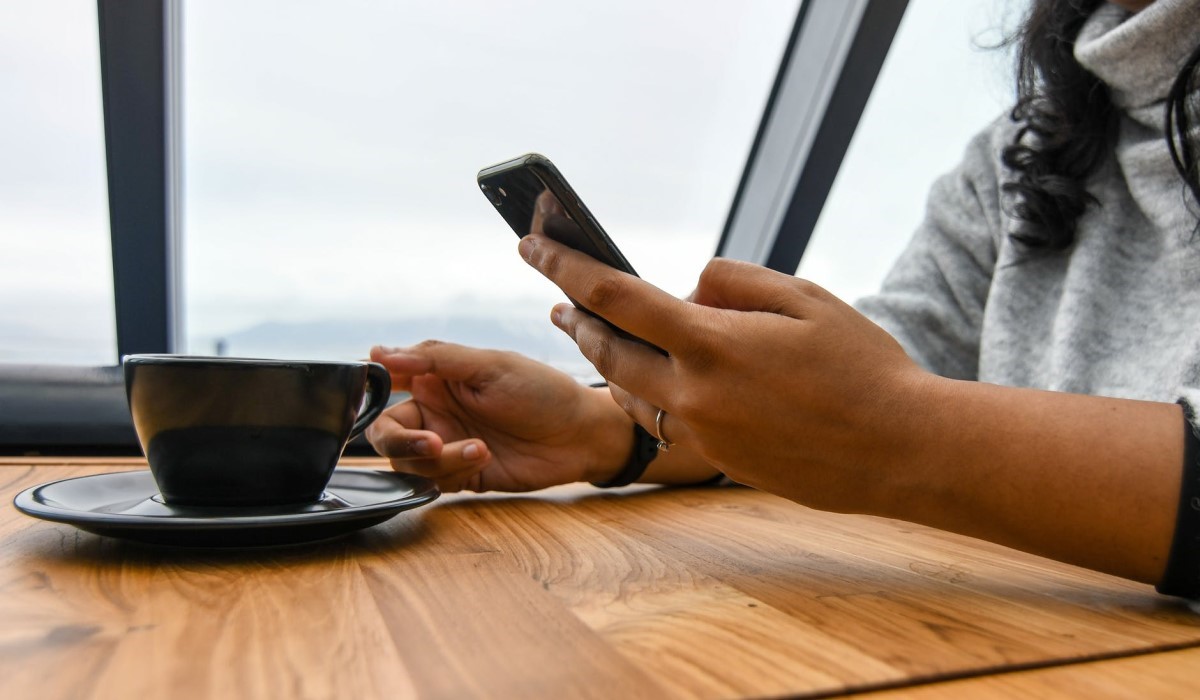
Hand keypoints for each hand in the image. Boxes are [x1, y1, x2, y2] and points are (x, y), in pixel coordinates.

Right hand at [365, 341, 632, 491]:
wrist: (580, 435)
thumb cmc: (542, 391)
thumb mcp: (490, 365)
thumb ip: (434, 359)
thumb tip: (378, 353)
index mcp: (436, 378)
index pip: (385, 382)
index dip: (368, 391)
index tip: (373, 397)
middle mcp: (435, 411)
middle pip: (385, 432)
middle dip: (400, 441)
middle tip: (429, 443)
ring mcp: (446, 445)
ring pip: (407, 462)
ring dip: (437, 459)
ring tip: (477, 448)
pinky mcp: (461, 475)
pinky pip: (434, 481)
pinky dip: (453, 471)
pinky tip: (484, 456)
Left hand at [518, 234, 928, 513]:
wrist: (901, 450)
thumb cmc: (862, 367)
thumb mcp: (805, 298)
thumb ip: (735, 282)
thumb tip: (689, 288)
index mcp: (712, 343)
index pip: (614, 296)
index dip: (564, 266)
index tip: (530, 244)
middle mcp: (694, 394)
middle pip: (607, 352)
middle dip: (576, 320)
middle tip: (557, 300)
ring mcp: (703, 434)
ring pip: (629, 393)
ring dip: (606, 361)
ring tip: (594, 334)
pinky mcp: (718, 459)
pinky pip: (663, 421)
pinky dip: (645, 394)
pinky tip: (647, 380)